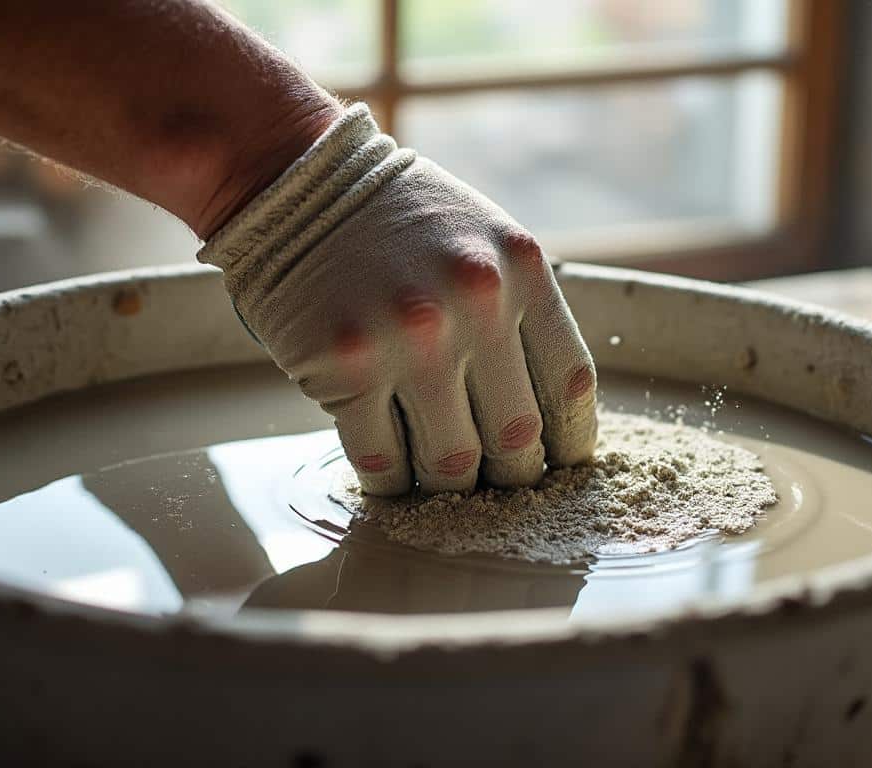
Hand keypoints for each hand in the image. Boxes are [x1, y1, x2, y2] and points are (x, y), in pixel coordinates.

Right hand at [200, 104, 597, 495]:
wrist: (299, 182)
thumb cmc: (399, 222)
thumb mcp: (484, 244)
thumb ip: (520, 316)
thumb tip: (545, 420)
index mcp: (521, 273)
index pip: (571, 387)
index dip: (568, 441)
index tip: (556, 460)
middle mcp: (474, 306)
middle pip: (517, 440)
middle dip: (510, 475)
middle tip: (494, 479)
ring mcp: (408, 340)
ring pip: (452, 464)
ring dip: (448, 485)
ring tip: (437, 474)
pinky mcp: (345, 366)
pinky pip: (383, 461)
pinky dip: (391, 482)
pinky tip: (391, 469)